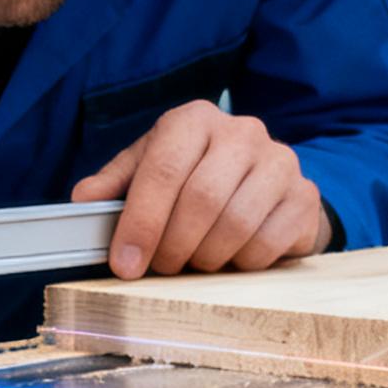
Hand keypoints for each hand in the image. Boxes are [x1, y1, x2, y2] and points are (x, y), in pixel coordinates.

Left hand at [71, 101, 329, 279]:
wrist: (264, 183)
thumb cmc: (194, 177)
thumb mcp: (149, 170)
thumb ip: (116, 184)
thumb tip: (83, 201)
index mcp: (194, 120)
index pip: (163, 170)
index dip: (140, 222)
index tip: (125, 264)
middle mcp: (242, 132)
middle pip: (201, 199)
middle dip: (173, 246)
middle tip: (160, 267)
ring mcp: (280, 162)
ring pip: (236, 224)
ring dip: (205, 257)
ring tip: (193, 262)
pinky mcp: (304, 196)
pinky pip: (268, 243)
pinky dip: (241, 262)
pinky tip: (230, 259)